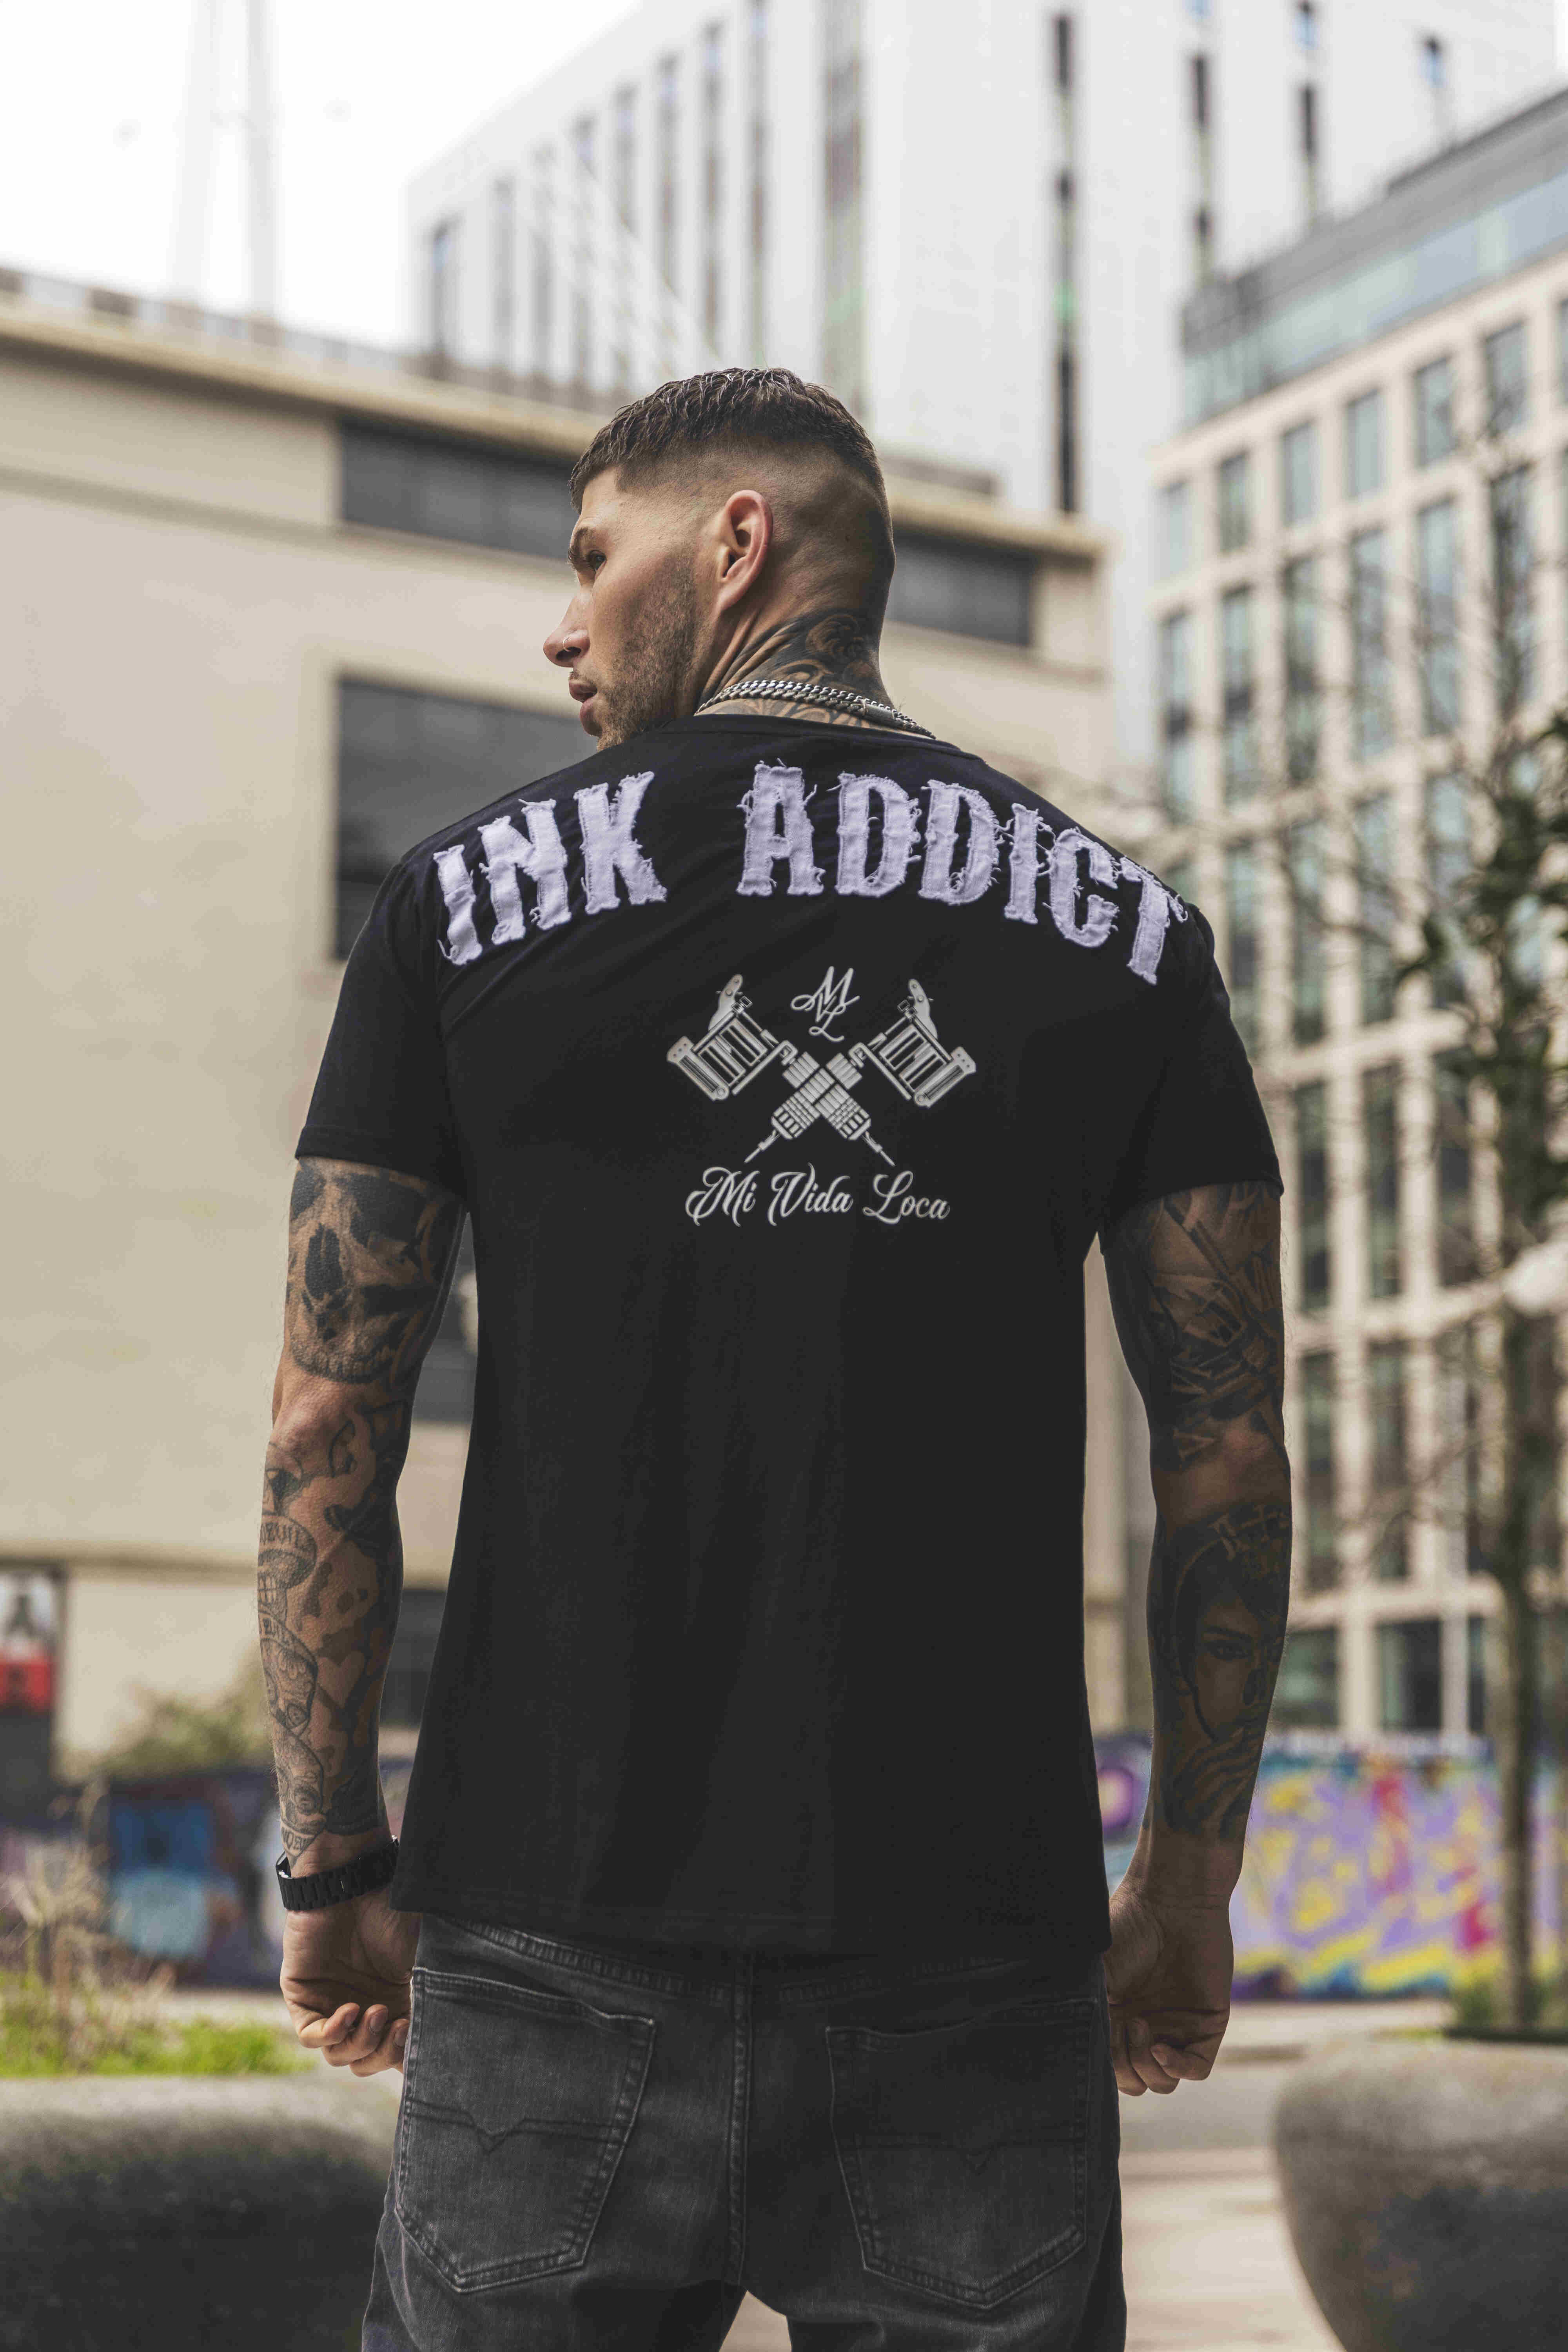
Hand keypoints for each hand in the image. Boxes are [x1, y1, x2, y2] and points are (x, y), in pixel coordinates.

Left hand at [280, 1888, 420, 2076]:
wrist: (354, 1882)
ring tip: (375, 2012)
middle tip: (399, 2027)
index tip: (421, 2045)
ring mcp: (330, 2006)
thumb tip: (451, 2033)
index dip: (407, 2058)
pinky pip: (311, 2036)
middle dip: (385, 2052)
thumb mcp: (424, 1957)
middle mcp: (361, 2010)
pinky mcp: (303, 1998)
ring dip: (361, 2042)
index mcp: (392, 2004)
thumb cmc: (392, 1912)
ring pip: (340, 2054)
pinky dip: (332, 2032)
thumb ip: (434, 1995)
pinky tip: (349, 2010)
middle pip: (368, 2060)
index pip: (396, 2052)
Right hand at [1103, 1875, 1232, 2096]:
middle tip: (1125, 2025)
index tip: (1100, 2039)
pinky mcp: (1206, 2024)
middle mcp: (1147, 2026)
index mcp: (1118, 2016)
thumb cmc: (1128, 1926)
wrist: (1172, 1900)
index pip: (1111, 2065)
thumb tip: (1067, 2045)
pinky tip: (1161, 2049)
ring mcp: (1177, 2027)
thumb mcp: (1095, 1970)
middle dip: (1125, 2067)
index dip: (1104, 2065)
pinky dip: (1177, 2068)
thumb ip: (1086, 2009)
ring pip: (1163, 2081)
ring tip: (1141, 2028)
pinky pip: (1196, 2068)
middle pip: (1136, 2080)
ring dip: (1147, 2068)